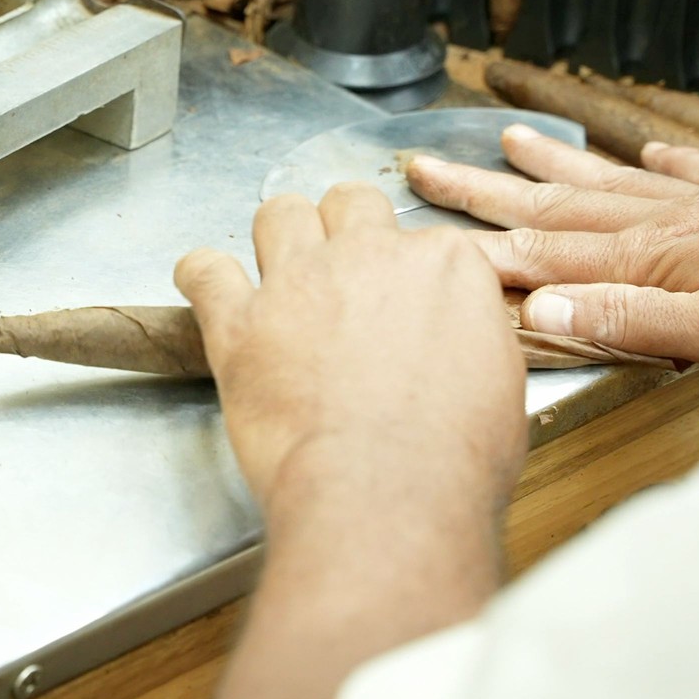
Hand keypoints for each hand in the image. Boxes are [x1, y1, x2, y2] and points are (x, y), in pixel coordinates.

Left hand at [175, 183, 526, 514]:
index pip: (420, 240)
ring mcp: (299, 283)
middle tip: (335, 274)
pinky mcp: (240, 324)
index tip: (395, 303)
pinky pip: (204, 272)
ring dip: (276, 238)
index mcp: (443, 264)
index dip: (404, 274)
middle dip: (340, 230)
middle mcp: (369, 256)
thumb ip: (470, 335)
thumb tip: (453, 339)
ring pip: (279, 215)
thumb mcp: (499, 381)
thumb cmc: (450, 459)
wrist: (383, 493)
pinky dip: (200, 276)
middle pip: (348, 205)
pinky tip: (204, 286)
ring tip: (275, 274)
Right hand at [406, 125, 698, 376]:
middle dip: (484, 190)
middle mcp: (667, 224)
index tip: (417, 243)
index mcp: (651, 259)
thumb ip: (628, 320)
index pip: (539, 254)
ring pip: (609, 182)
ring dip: (553, 166)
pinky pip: (687, 176)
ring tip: (509, 143)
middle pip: (555, 206)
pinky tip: (641, 154)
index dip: (474, 250)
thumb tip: (540, 306)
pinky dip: (656, 166)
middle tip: (425, 167)